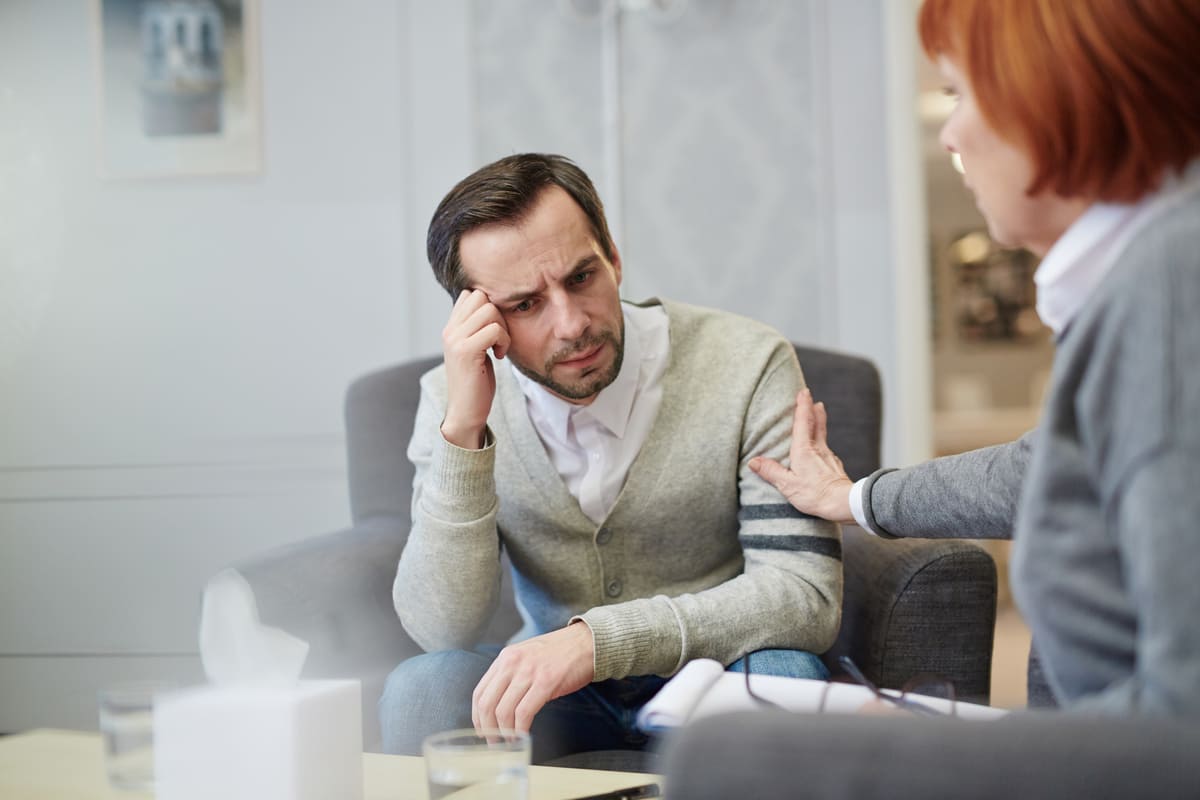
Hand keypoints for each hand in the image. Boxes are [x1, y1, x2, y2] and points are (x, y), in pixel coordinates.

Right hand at [441, 290, 510, 448]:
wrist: (466, 412)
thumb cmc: (476, 382)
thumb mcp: (474, 349)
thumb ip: (477, 328)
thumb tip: (493, 306)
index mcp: (451, 328)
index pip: (470, 293)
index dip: (489, 307)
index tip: (493, 329)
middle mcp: (450, 331)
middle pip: (481, 297)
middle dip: (498, 315)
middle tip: (499, 338)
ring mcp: (455, 340)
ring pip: (490, 310)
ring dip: (503, 329)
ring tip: (499, 347)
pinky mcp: (466, 352)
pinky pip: (494, 330)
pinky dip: (504, 341)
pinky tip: (499, 356)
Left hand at [472, 622, 594, 732]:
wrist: (588, 642)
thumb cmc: (560, 653)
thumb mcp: (527, 657)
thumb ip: (511, 675)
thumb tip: (499, 704)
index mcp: (505, 658)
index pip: (479, 692)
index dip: (477, 717)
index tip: (482, 730)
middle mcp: (512, 663)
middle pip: (487, 703)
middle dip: (488, 729)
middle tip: (494, 742)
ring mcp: (529, 672)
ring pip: (503, 710)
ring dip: (504, 732)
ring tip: (510, 742)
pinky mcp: (546, 682)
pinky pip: (524, 712)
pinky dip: (520, 729)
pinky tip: (523, 735)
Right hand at [749, 388, 854, 523]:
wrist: (844, 503)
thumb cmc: (815, 494)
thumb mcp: (787, 485)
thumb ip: (771, 471)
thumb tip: (753, 461)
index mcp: (804, 450)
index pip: (803, 422)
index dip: (803, 406)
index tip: (803, 392)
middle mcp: (818, 449)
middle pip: (817, 424)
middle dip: (814, 410)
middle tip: (814, 399)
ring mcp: (829, 457)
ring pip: (823, 436)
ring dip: (820, 424)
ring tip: (819, 416)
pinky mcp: (835, 467)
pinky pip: (827, 450)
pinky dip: (822, 444)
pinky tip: (822, 452)